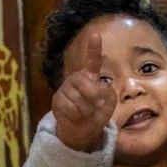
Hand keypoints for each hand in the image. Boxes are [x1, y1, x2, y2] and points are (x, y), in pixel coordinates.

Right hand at [52, 33, 116, 151]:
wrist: (83, 130)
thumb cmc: (96, 113)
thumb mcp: (108, 103)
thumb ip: (106, 92)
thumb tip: (93, 90)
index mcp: (90, 77)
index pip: (93, 61)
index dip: (94, 48)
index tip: (96, 35)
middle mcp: (76, 79)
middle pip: (88, 86)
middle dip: (93, 100)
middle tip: (92, 107)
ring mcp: (65, 89)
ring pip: (80, 100)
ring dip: (85, 111)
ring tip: (84, 113)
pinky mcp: (57, 100)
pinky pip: (71, 108)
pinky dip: (77, 116)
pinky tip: (76, 117)